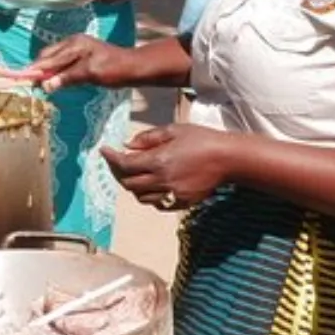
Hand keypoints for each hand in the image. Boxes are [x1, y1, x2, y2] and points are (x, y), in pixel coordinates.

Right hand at [26, 34, 132, 90]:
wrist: (133, 67)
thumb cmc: (114, 69)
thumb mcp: (90, 73)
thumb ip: (67, 78)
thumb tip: (46, 85)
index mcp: (74, 44)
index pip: (48, 58)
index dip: (36, 69)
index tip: (24, 80)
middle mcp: (73, 42)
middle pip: (48, 55)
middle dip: (40, 69)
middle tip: (34, 85)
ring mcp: (77, 47)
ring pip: (54, 59)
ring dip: (48, 71)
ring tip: (43, 84)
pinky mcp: (81, 54)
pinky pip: (62, 61)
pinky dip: (57, 70)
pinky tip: (57, 80)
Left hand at [100, 124, 229, 210]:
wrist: (229, 159)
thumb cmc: (203, 139)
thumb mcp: (174, 130)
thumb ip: (149, 138)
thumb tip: (129, 145)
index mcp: (159, 161)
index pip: (125, 164)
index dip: (111, 158)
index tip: (105, 150)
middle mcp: (162, 180)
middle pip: (129, 183)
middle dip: (119, 172)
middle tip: (118, 161)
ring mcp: (172, 194)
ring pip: (141, 197)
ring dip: (134, 186)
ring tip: (135, 173)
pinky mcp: (182, 202)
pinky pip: (158, 203)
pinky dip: (150, 196)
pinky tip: (152, 184)